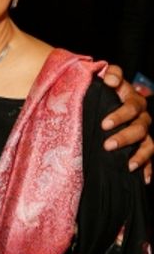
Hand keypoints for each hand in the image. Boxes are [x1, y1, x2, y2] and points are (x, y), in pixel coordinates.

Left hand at [101, 65, 152, 180]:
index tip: (104, 124)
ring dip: (139, 155)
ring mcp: (144, 132)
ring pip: (148, 144)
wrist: (104, 102)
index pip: (131, 106)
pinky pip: (150, 158)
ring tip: (128, 165)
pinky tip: (145, 179)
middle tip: (107, 145)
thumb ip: (110, 74)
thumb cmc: (104, 91)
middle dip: (124, 137)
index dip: (120, 115)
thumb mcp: (105, 79)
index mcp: (133, 99)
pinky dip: (148, 168)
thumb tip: (111, 80)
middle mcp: (142, 117)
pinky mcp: (143, 146)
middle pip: (139, 128)